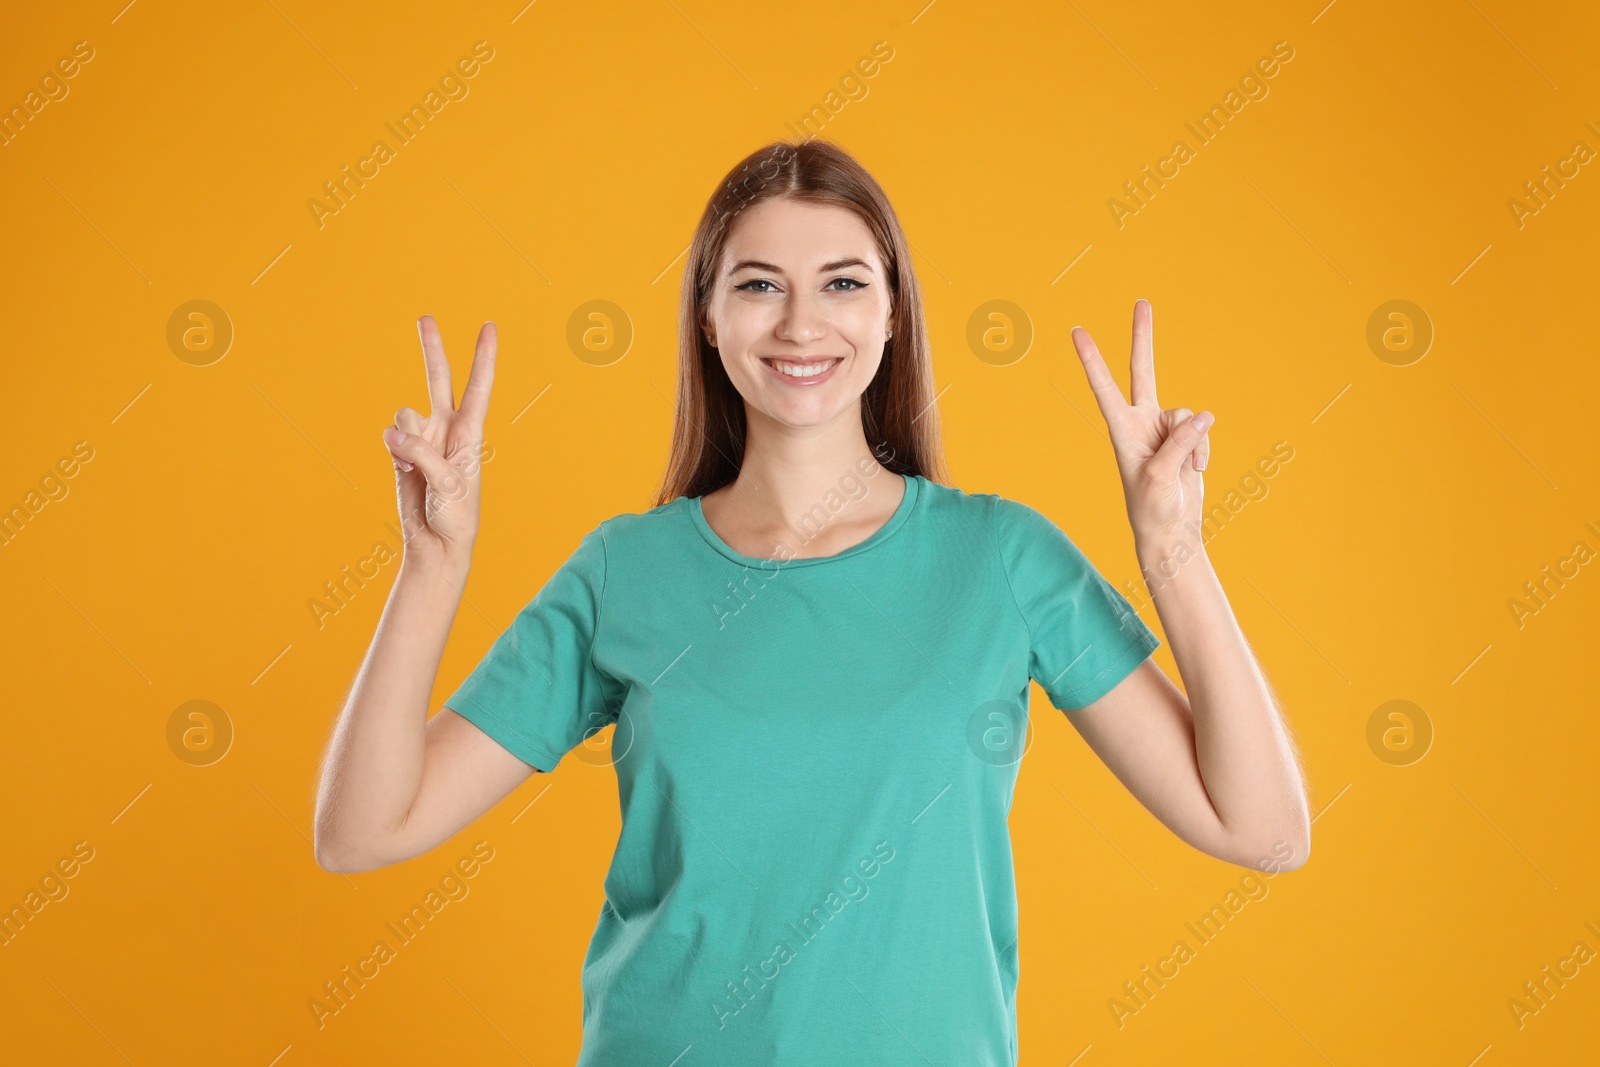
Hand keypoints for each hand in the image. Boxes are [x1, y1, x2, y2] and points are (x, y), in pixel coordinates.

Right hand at [382, 315, 496, 567]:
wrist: (436, 543)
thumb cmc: (456, 516)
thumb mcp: (448, 484)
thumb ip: (422, 454)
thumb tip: (391, 433)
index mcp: (470, 433)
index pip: (478, 387)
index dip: (483, 357)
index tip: (489, 327)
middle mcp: (447, 430)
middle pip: (439, 380)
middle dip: (432, 349)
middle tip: (425, 317)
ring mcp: (423, 440)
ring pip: (404, 416)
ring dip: (405, 437)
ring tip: (417, 467)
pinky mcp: (402, 453)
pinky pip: (391, 438)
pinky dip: (394, 452)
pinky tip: (405, 473)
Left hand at [1071, 299, 1210, 547]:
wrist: (1170, 530)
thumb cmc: (1152, 508)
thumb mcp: (1159, 477)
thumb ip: (1180, 443)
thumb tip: (1203, 417)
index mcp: (1121, 430)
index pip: (1104, 387)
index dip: (1091, 359)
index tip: (1076, 332)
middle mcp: (1140, 422)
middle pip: (1142, 370)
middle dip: (1143, 337)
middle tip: (1142, 301)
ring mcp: (1163, 429)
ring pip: (1188, 413)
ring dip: (1193, 443)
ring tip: (1183, 470)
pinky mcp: (1184, 439)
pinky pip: (1202, 431)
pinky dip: (1203, 452)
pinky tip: (1194, 472)